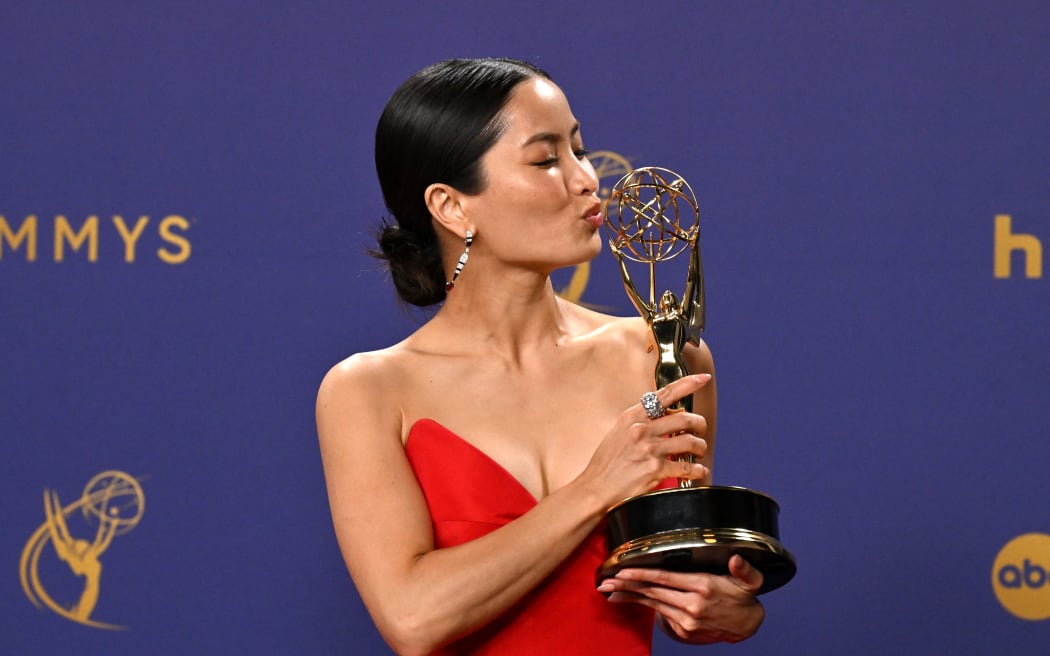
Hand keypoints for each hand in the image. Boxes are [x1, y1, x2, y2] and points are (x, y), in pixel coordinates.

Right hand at [580, 374, 711, 503]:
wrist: (595, 488)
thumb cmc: (607, 462)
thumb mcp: (619, 432)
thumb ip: (641, 422)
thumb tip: (668, 416)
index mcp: (632, 417)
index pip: (665, 394)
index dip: (688, 384)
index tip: (703, 378)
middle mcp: (641, 429)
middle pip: (684, 418)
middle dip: (699, 424)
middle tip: (700, 431)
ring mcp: (648, 449)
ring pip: (690, 441)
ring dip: (701, 447)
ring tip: (699, 451)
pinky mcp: (655, 469)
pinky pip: (687, 467)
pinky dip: (697, 470)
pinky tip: (699, 472)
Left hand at [597, 555, 764, 643]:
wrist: (747, 626)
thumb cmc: (744, 597)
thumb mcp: (751, 581)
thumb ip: (744, 569)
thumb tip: (735, 558)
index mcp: (704, 586)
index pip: (666, 577)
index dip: (642, 574)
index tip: (623, 570)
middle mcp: (692, 604)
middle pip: (653, 591)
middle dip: (628, 585)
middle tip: (606, 580)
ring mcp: (686, 619)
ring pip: (652, 603)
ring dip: (630, 596)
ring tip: (610, 589)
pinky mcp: (683, 628)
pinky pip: (658, 612)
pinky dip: (642, 605)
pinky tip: (628, 599)